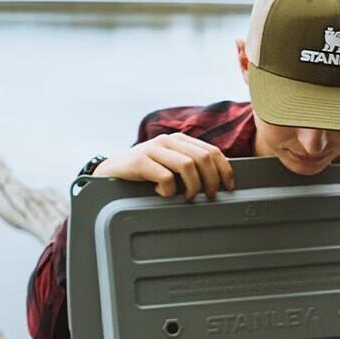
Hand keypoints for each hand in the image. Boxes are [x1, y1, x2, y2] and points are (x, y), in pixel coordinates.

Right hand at [94, 132, 234, 201]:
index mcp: (179, 140)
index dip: (225, 170)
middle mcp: (168, 140)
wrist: (110, 173)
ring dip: (192, 187)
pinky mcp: (139, 161)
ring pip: (188, 166)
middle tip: (208, 198)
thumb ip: (190, 168)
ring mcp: (152, 148)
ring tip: (186, 198)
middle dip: (211, 181)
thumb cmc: (145, 175)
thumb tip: (218, 183)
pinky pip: (166, 178)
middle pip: (203, 158)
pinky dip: (168, 191)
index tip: (229, 188)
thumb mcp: (170, 167)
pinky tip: (161, 194)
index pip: (212, 151)